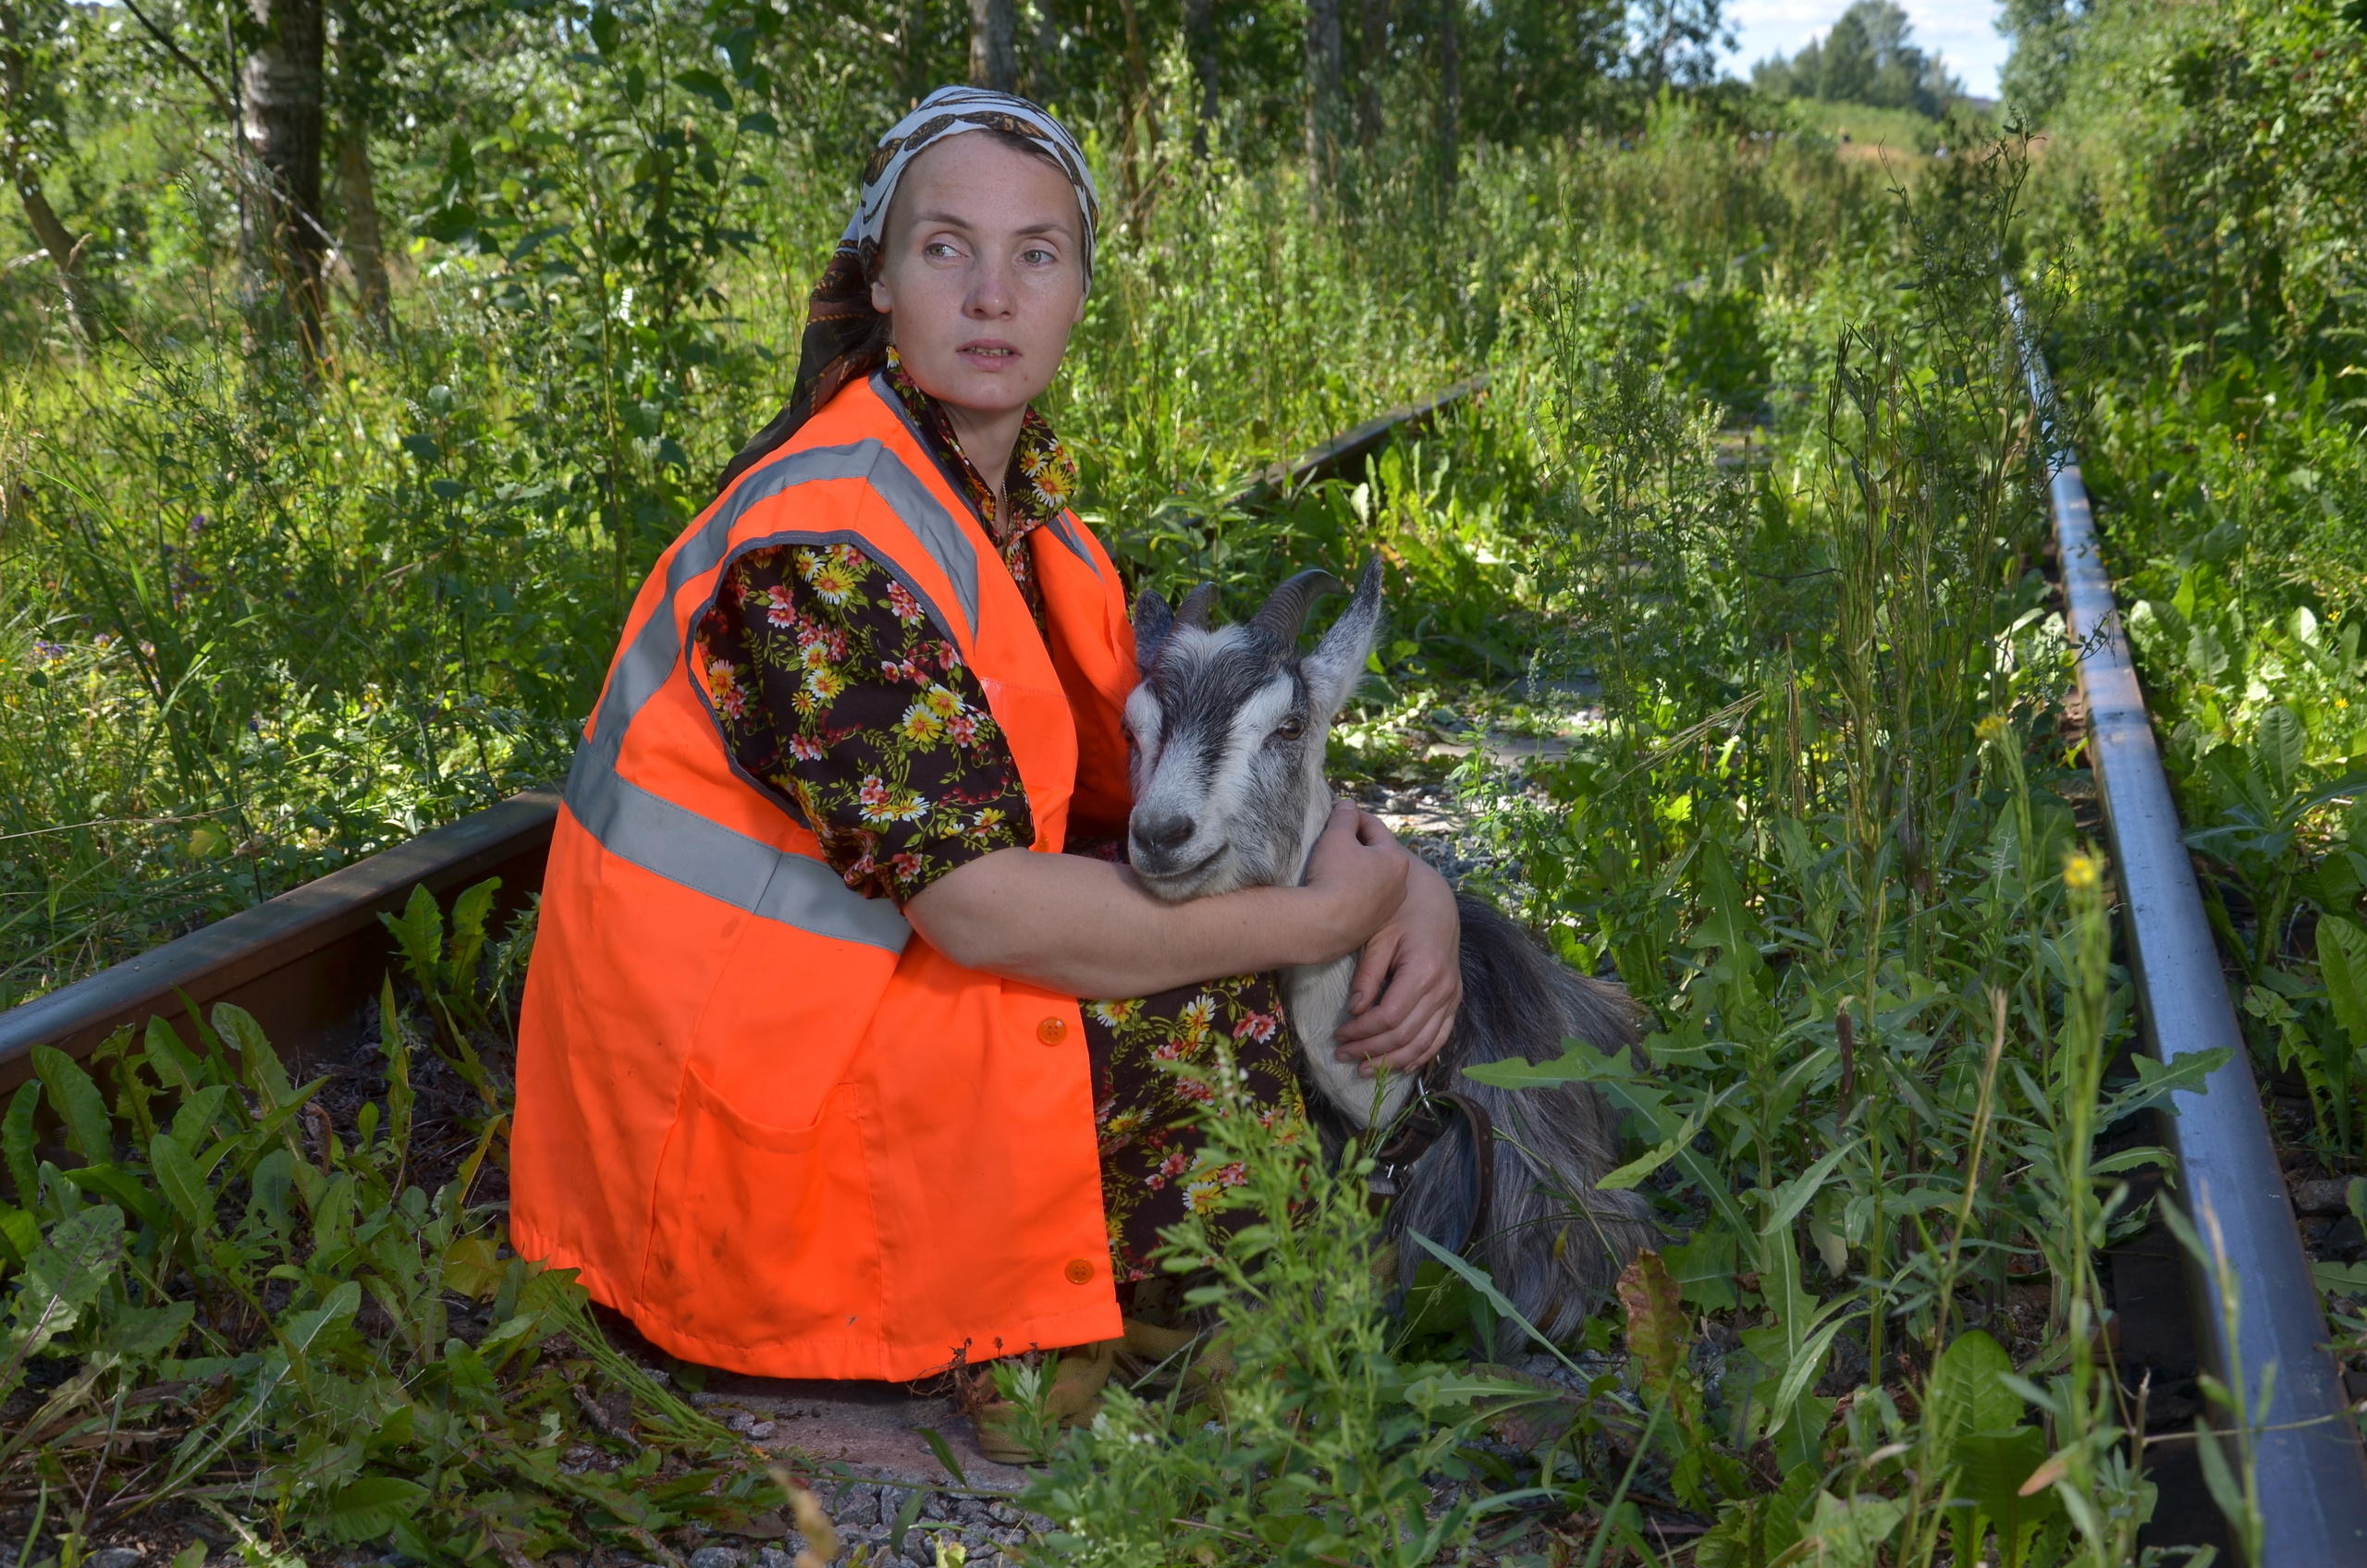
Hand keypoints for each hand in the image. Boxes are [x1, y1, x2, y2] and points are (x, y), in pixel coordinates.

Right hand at [1299, 801, 1408, 957]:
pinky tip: (1335, 890)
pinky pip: (1364, 900)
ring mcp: (1388, 908)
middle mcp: (1400, 884)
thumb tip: (1348, 805)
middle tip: (1332, 838)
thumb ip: (1344, 816)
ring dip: (1356, 869)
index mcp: (1395, 859)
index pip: (1374, 827)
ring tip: (1332, 865)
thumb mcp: (1336, 837)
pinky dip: (1353, 891)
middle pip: (1376, 853)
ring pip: (1371, 878)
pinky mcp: (1373, 926)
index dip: (1352, 816)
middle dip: (1356, 844)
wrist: (1322, 926)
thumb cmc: (1332, 877)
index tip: (1336, 813)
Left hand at [1332, 830, 1460, 1075]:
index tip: (1337, 1036)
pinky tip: (1401, 1066)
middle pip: (1404, 1035)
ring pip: (1423, 1042)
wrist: (1435, 898)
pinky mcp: (1455, 999)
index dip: (1361, 1032)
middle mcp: (1443, 987)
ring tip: (1364, 1068)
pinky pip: (1441, 1036)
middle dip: (1370, 1049)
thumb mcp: (1378, 936)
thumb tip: (1354, 1011)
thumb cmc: (1400, 912)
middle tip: (1342, 1054)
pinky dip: (1421, 1055)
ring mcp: (1452, 995)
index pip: (1388, 1017)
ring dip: (1392, 1060)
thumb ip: (1367, 975)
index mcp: (1423, 970)